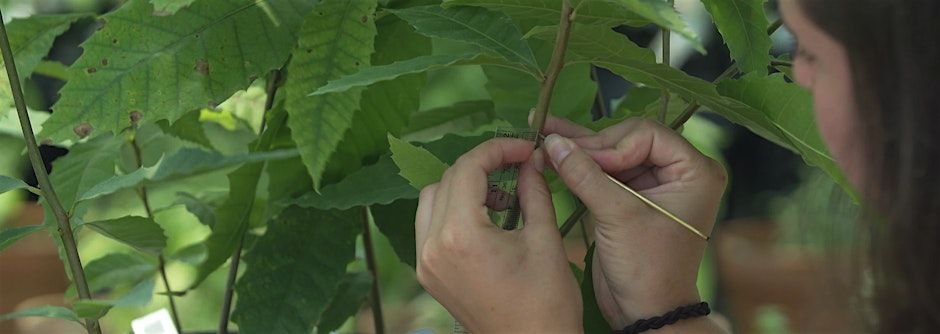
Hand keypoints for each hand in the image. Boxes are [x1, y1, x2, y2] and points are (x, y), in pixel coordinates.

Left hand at [415, 138, 582, 332]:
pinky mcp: (429, 275)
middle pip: (447, 180)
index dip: (497, 150)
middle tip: (517, 166)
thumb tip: (530, 160)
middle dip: (482, 166)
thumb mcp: (545, 240)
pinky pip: (430, 226)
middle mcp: (432, 247)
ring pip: (432, 200)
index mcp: (460, 236)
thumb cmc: (545, 303)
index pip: (467, 169)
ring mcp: (427, 263)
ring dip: (463, 187)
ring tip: (502, 196)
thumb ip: (534, 191)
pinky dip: (453, 211)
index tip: (523, 147)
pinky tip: (486, 218)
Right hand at [536, 116, 726, 329]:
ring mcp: (653, 184)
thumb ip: (586, 176)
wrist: (645, 311)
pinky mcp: (631, 197)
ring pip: (612, 152)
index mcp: (695, 172)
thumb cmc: (648, 269)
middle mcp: (678, 172)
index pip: (647, 135)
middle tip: (554, 147)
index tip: (584, 163)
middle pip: (627, 140)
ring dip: (580, 148)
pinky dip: (580, 164)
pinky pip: (604, 171)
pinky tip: (552, 147)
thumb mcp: (618, 218)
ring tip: (544, 132)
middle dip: (592, 146)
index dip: (612, 146)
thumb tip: (554, 143)